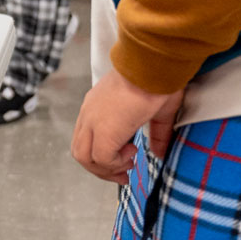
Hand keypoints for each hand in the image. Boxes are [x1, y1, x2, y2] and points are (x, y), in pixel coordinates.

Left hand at [70, 68, 184, 184]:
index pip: (86, 138)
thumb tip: (160, 154)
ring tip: (129, 163)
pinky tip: (132, 152)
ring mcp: (93, 120)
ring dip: (106, 169)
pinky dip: (115, 163)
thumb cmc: (158, 80)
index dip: (101, 156)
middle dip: (101, 169)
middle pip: (80, 151)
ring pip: (83, 157)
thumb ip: (157, 135)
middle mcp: (90, 113)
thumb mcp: (158, 112)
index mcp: (97, 106)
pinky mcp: (103, 129)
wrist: (155, 66)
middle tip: (124, 174)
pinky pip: (100, 158)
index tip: (123, 162)